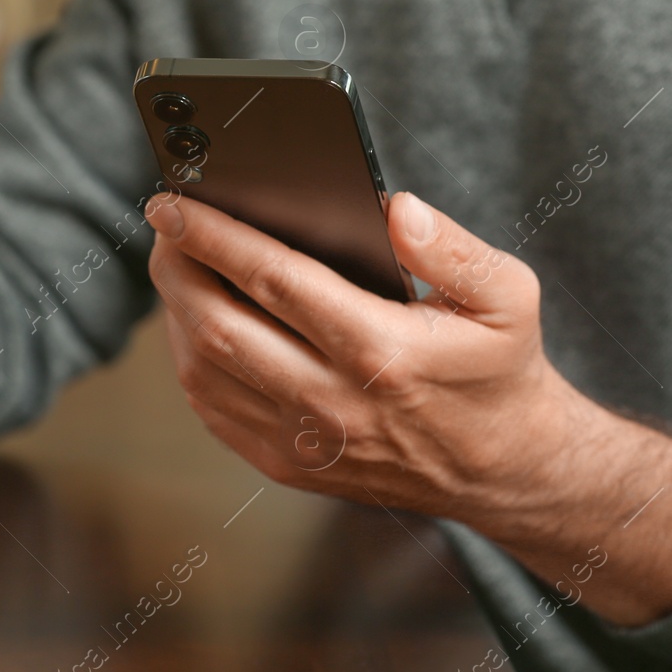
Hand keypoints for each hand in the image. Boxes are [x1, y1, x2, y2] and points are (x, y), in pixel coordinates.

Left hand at [145, 191, 671, 624]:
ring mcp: (303, 443)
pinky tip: (195, 321)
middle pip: (218, 325)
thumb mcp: (507, 297)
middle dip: (176, 266)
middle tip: (164, 224)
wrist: (502, 469)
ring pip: (204, 370)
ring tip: (177, 263)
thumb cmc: (498, 369)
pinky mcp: (287, 466)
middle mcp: (332, 403)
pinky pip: (213, 408)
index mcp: (381, 352)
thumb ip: (452, 248)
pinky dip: (191, 358)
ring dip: (176, 311)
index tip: (172, 201)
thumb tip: (392, 206)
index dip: (213, 235)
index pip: (274, 279)